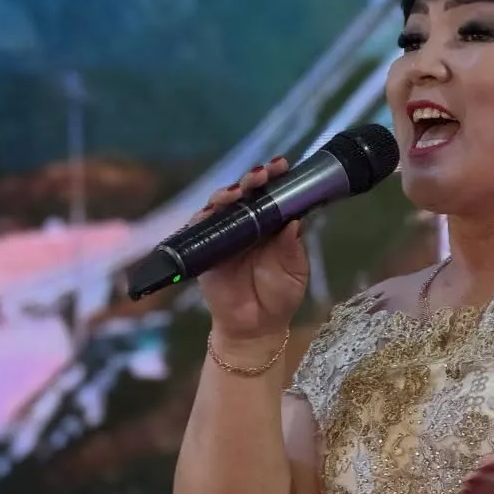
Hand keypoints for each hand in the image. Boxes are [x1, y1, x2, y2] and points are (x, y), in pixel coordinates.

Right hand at [192, 157, 309, 351]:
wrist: (257, 327)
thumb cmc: (279, 296)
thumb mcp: (295, 270)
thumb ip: (293, 246)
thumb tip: (295, 220)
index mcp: (272, 224)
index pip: (272, 193)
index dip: (276, 177)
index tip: (283, 165)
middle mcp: (247, 223)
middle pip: (245, 192)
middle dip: (253, 178)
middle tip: (264, 173)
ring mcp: (224, 234)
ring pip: (221, 204)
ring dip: (228, 192)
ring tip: (239, 190)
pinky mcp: (204, 250)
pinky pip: (199, 228)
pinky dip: (204, 216)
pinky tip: (212, 210)